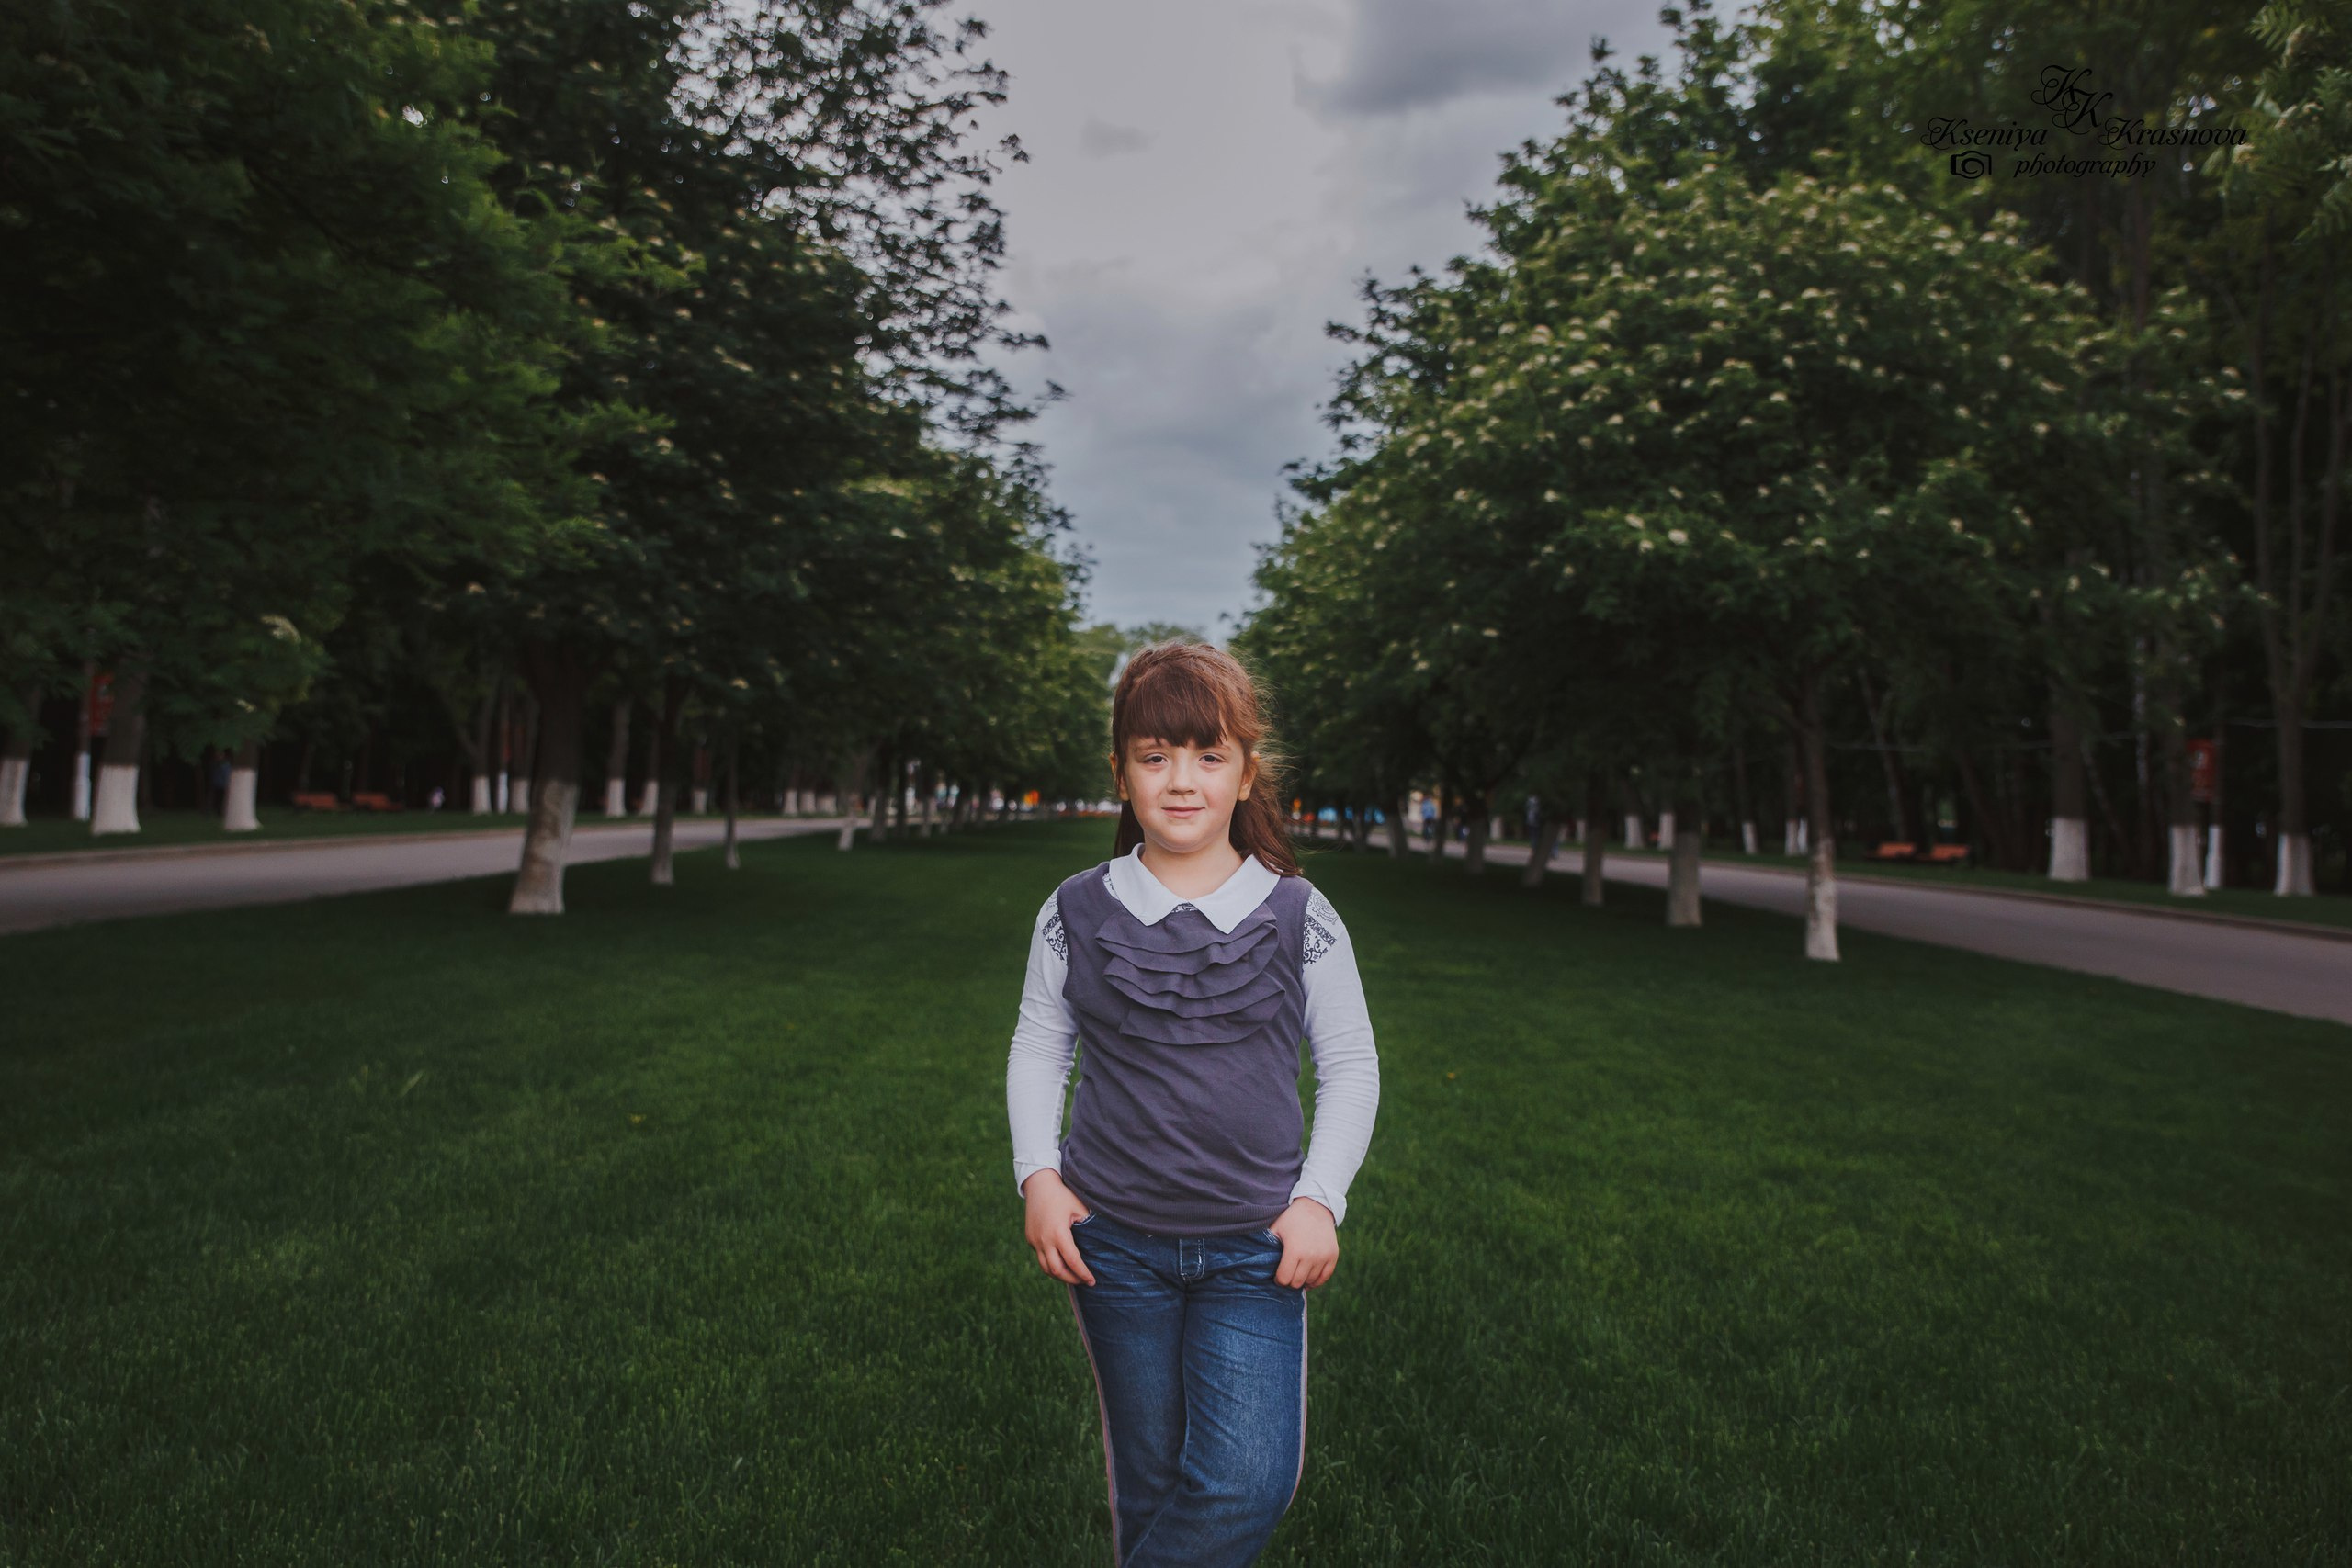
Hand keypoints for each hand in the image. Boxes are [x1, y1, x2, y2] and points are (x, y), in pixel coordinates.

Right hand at [1021, 1169, 1096, 1286]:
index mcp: (1058, 1234)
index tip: (1092, 1281)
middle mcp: (1043, 1240)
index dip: (1083, 1274)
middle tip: (1084, 1281)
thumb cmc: (1063, 1195)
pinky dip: (1051, 1264)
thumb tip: (1101, 1244)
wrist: (1039, 1184)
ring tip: (1073, 1276)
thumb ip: (1088, 1226)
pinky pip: (1040, 1258)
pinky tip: (1062, 1263)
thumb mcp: (1080, 1208)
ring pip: (1045, 1268)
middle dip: (1071, 1279)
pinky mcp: (1030, 1238)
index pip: (1073, 1262)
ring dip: (1059, 1275)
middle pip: (1057, 1271)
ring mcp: (1034, 1241)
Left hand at [1266, 1197, 1339, 1288]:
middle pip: (1297, 1283)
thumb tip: (1254, 1261)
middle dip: (1289, 1281)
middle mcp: (1310, 1256)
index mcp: (1294, 1250)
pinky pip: (1325, 1277)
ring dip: (1302, 1280)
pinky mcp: (1333, 1256)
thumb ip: (1266, 1245)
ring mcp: (1323, 1256)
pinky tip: (1309, 1278)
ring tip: (1297, 1273)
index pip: (1284, 1279)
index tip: (1277, 1275)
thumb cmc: (1291, 1218)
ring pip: (1311, 1281)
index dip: (1278, 1279)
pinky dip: (1316, 1280)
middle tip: (1287, 1274)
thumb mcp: (1275, 1228)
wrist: (1315, 1205)